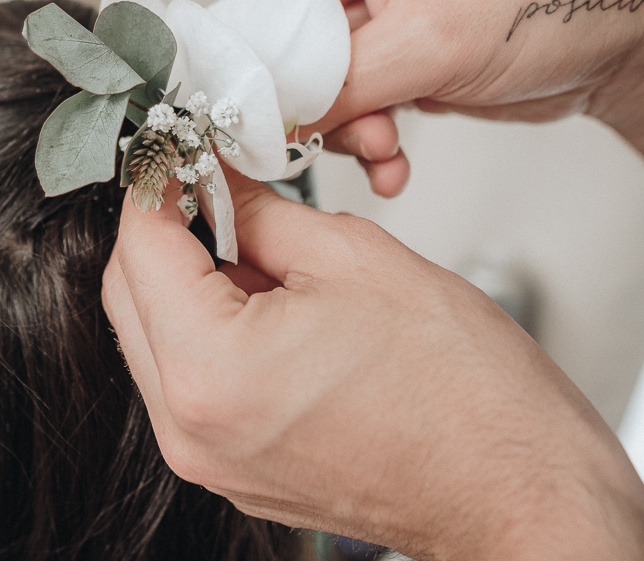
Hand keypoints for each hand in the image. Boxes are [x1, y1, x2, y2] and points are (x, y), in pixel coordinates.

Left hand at [102, 172, 643, 558]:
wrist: (515, 490)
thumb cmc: (463, 394)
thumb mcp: (353, 259)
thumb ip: (262, 212)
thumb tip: (218, 180)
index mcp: (210, 370)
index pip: (139, 247)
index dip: (156, 184)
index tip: (177, 153)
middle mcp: (190, 427)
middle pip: (129, 296)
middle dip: (161, 229)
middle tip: (208, 185)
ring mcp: (207, 458)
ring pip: (153, 339)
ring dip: (183, 280)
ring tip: (249, 242)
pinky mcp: (230, 469)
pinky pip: (188, 381)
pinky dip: (206, 330)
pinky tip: (259, 299)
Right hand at [233, 0, 643, 195]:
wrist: (625, 38)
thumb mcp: (430, 40)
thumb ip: (336, 84)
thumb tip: (266, 122)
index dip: (253, 58)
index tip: (253, 115)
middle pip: (286, 44)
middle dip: (313, 104)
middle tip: (342, 136)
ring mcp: (377, 9)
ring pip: (318, 85)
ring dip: (346, 130)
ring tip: (385, 150)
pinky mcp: (397, 52)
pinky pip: (354, 104)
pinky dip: (368, 139)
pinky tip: (394, 163)